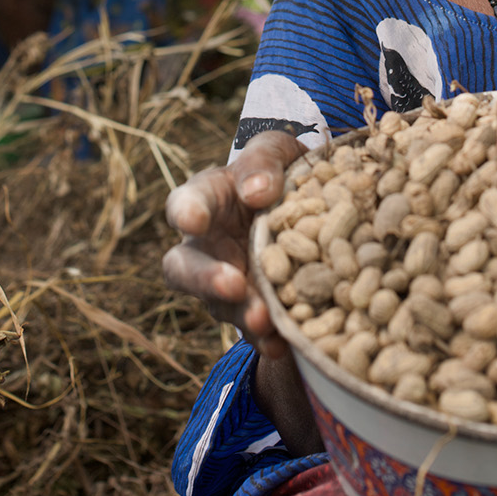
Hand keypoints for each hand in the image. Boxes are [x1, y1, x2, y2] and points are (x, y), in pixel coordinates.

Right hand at [163, 130, 306, 358]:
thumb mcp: (278, 150)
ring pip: (219, 306)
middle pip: (182, 268)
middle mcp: (206, 245)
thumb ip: (264, 160)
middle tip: (231, 284)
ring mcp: (227, 283)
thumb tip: (256, 192)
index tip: (194, 220)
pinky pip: (253, 332)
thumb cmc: (283, 173)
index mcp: (208, 198)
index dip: (186, 213)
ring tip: (265, 320)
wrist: (314, 208)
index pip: (186, 204)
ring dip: (241, 314)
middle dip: (204, 279)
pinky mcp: (252, 311)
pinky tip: (285, 344)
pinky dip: (267, 340)